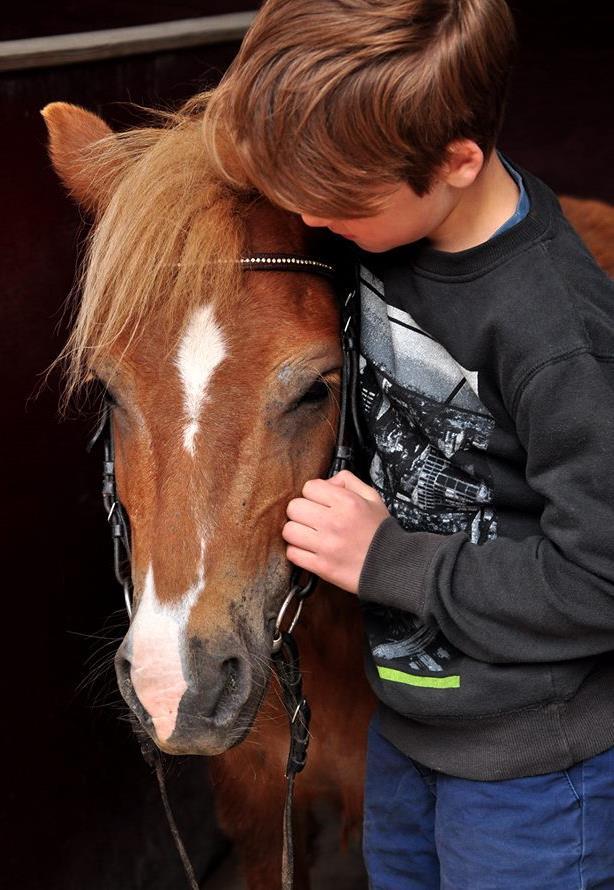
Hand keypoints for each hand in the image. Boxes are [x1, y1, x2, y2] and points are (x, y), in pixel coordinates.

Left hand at [282, 469, 389, 593]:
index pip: (309, 487)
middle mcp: (334, 522)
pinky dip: (297, 552)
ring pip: (289, 530)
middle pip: (294, 507)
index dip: (313, 494)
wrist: (392, 566)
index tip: (320, 503)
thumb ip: (347, 481)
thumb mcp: (372, 498)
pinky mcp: (321, 566)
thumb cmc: (380, 532)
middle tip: (312, 519)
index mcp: (347, 502)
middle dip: (301, 511)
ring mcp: (326, 545)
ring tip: (308, 535)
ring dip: (296, 532)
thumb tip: (325, 482)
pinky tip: (309, 550)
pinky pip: (292, 553)